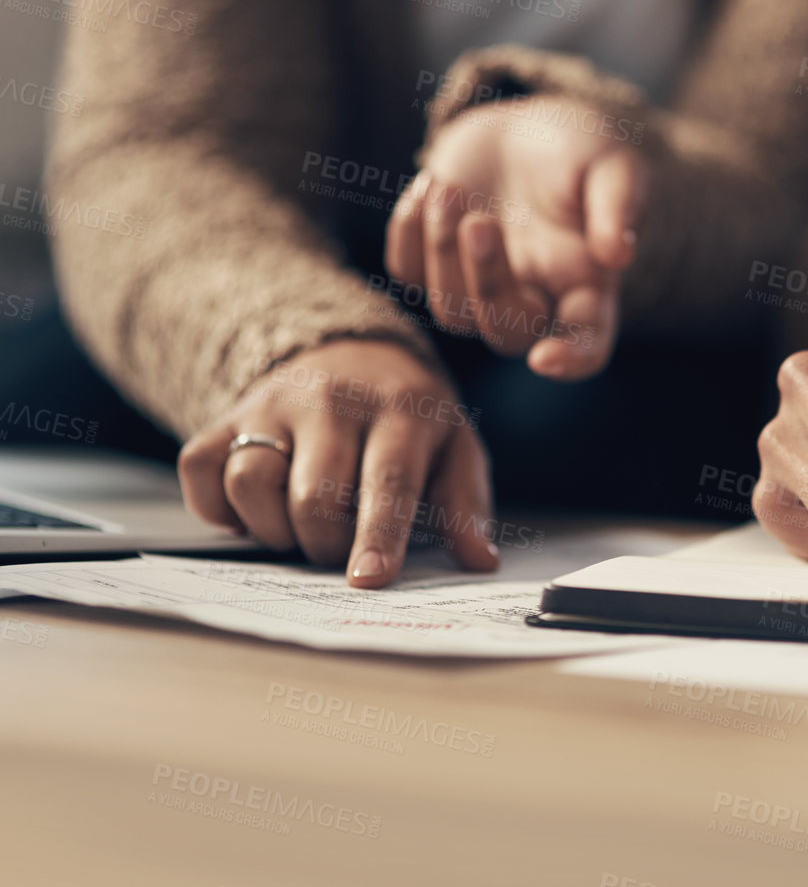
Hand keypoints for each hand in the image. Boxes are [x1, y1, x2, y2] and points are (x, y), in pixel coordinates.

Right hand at [177, 340, 500, 586]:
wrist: (356, 353)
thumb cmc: (410, 418)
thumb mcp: (456, 449)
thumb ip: (465, 506)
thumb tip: (480, 561)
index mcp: (401, 410)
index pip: (387, 483)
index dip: (378, 537)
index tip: (369, 580)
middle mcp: (333, 401)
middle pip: (313, 498)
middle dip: (326, 545)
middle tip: (343, 547)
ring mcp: (274, 404)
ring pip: (249, 484)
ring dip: (272, 528)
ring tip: (301, 523)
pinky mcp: (228, 414)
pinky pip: (201, 471)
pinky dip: (218, 506)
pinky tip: (257, 508)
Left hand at [386, 97, 645, 379]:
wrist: (523, 127)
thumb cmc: (578, 149)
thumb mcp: (611, 163)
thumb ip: (619, 205)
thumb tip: (619, 255)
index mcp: (586, 284)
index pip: (587, 342)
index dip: (570, 359)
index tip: (545, 359)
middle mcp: (534, 298)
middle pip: (507, 333)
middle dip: (486, 282)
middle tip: (481, 222)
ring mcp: (479, 287)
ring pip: (451, 312)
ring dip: (441, 250)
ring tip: (449, 188)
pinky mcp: (433, 264)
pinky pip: (407, 274)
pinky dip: (407, 233)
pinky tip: (428, 186)